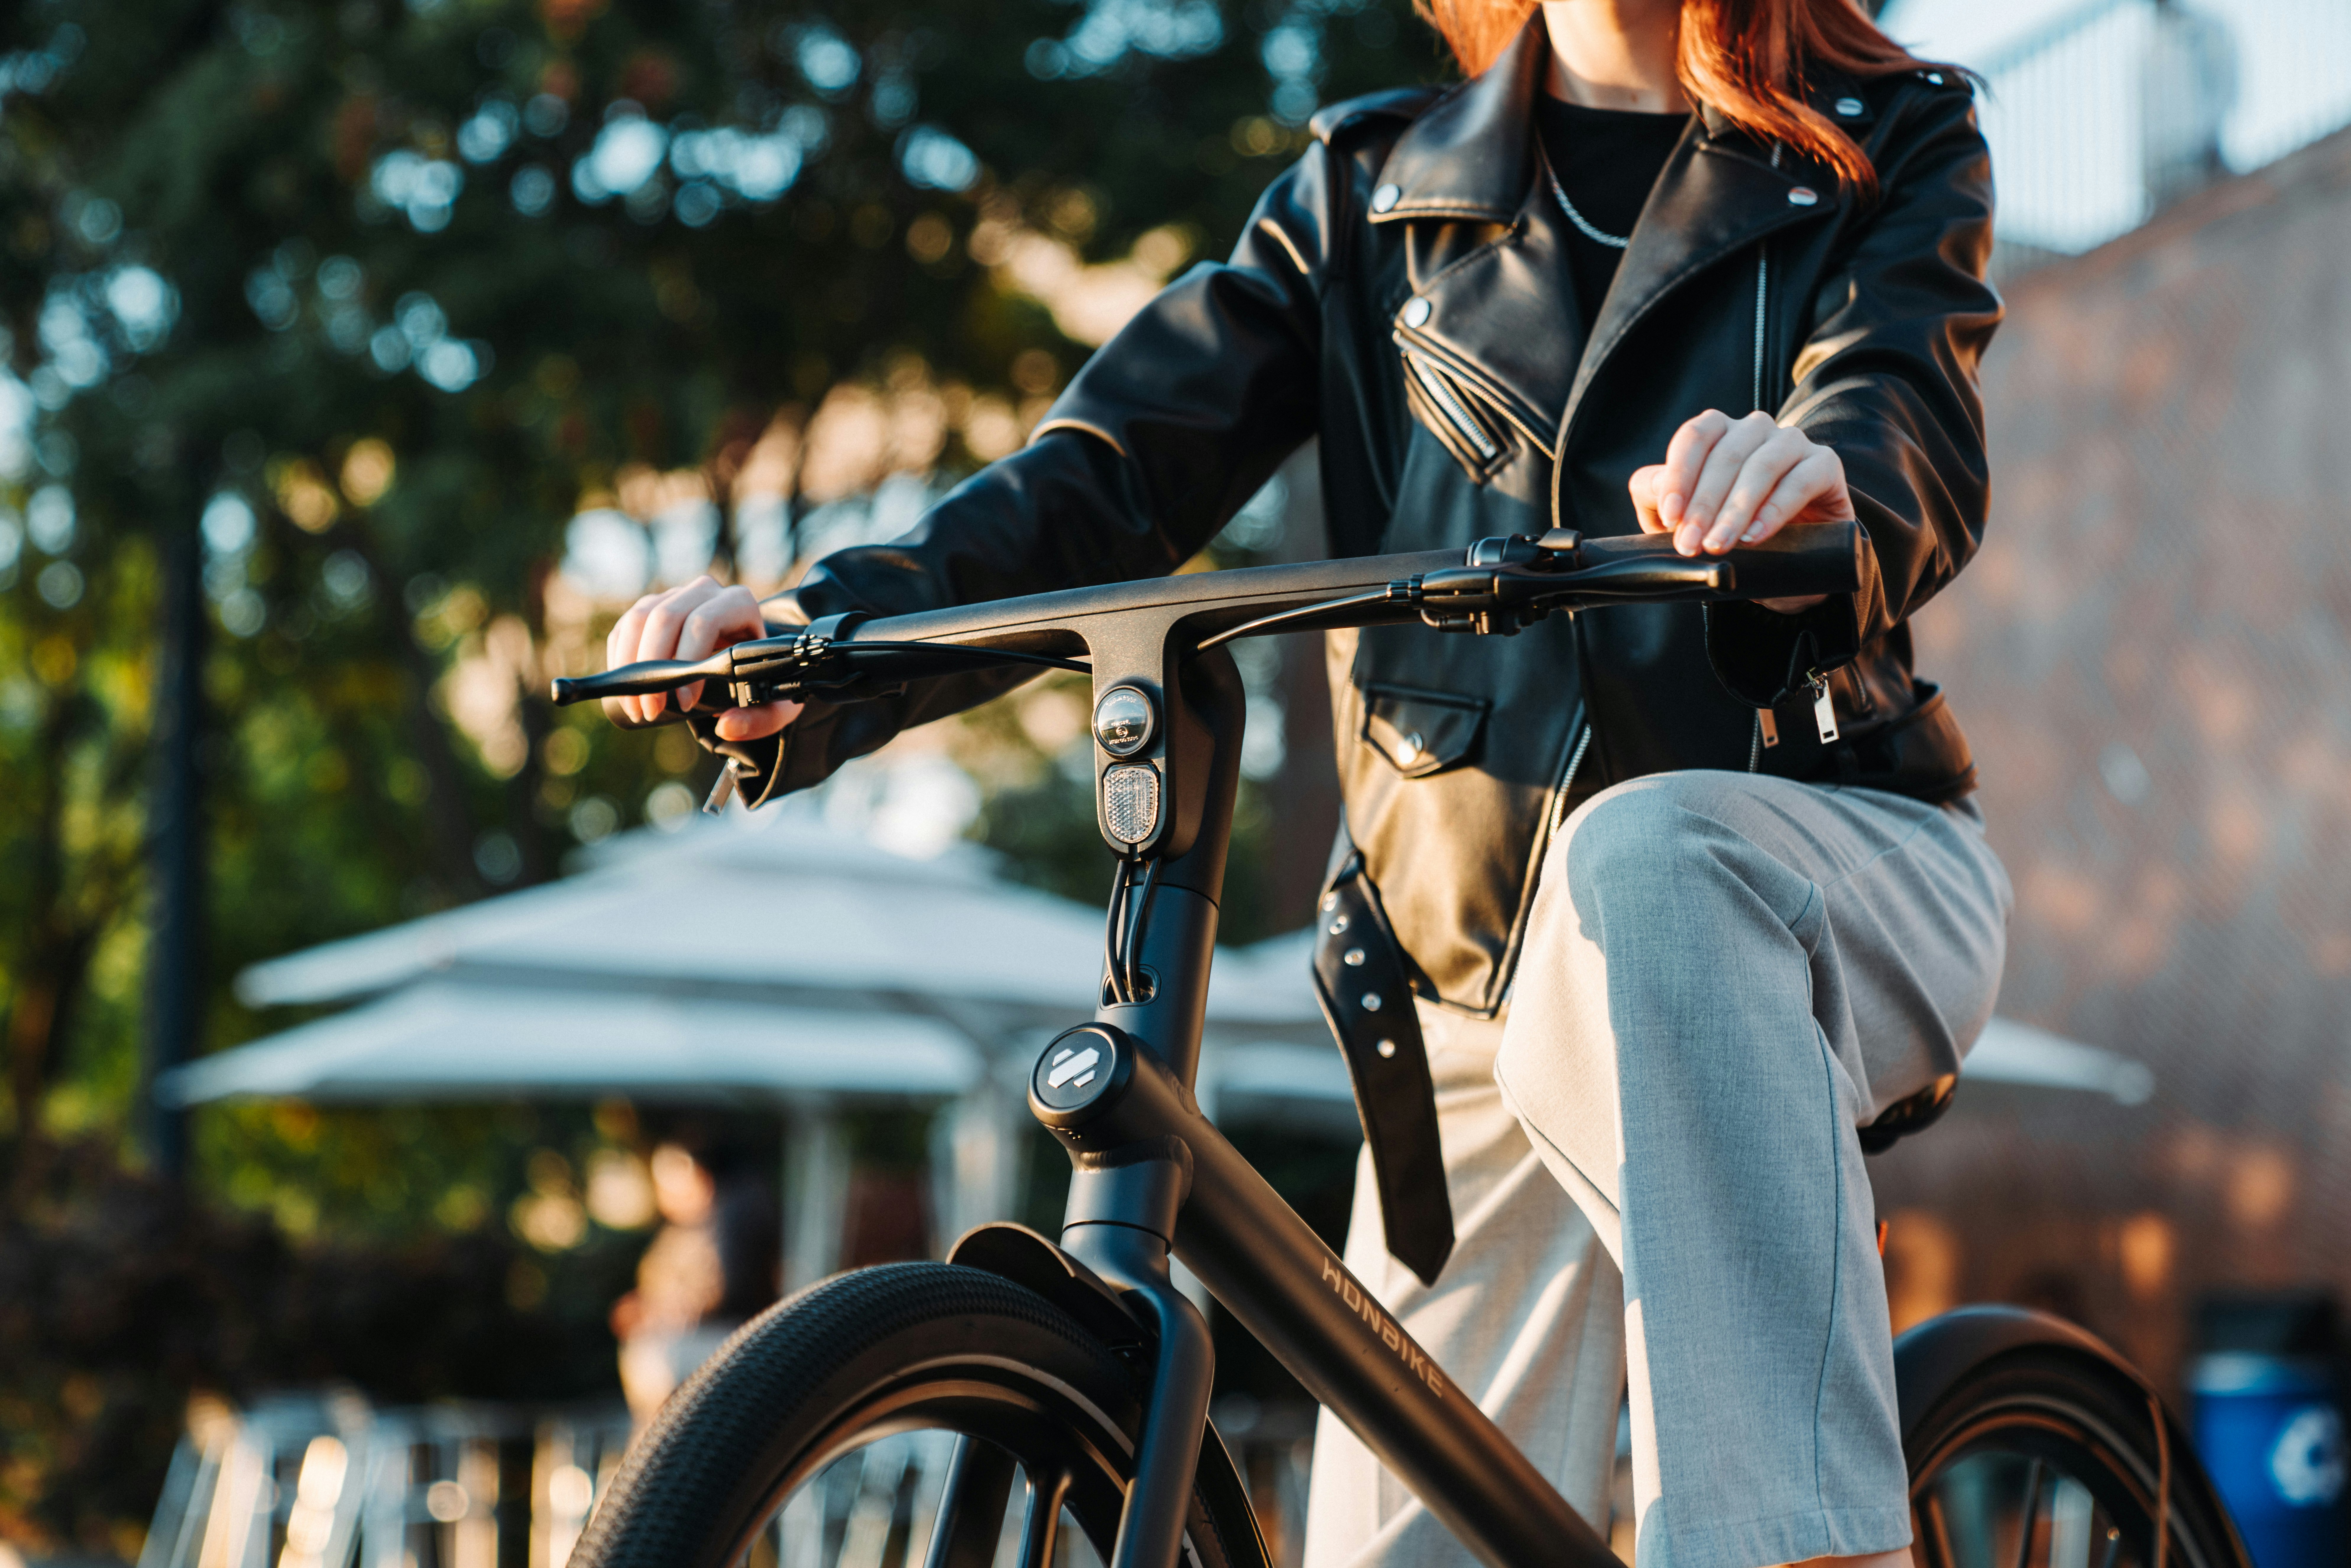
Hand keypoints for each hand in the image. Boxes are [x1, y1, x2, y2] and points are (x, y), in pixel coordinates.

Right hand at [604, 575, 800, 740]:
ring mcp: (674, 596)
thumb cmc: (761, 678)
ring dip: (630, 665)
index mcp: (739, 604)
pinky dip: (620, 659)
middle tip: (651, 711)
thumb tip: (727, 726)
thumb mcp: (774, 702)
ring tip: (637, 707)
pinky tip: (627, 690)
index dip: (688, 660)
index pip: (704, 621)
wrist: (745, 659)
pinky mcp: (651, 608)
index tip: (685, 703)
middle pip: (665, 617)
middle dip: (652, 667)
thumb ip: (762, 718)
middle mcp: (705, 591)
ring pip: (639, 618)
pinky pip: (626, 627)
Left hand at [1628, 409, 1853, 611]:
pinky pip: (1799, 482)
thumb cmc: (1729, 526)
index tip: (1670, 516)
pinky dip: (1774, 511)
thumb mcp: (1688, 515)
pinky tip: (1755, 536)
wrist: (1792, 553)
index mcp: (1719, 431)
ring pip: (1760, 467)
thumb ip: (1661, 499)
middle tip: (1690, 545)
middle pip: (1725, 456)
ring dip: (1735, 510)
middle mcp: (1755, 429)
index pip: (1694, 437)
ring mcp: (1792, 442)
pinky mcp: (1824, 464)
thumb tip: (1656, 492)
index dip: (1678, 476)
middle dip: (1703, 505)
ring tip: (1718, 544)